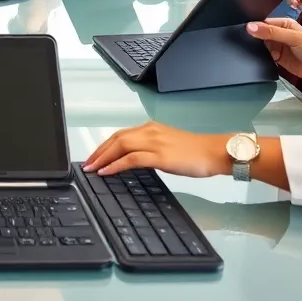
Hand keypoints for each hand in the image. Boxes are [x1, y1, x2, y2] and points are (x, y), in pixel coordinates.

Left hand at [83, 121, 226, 177]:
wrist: (214, 152)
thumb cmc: (195, 152)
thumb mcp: (168, 146)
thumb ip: (150, 149)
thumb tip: (133, 160)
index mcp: (151, 128)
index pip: (121, 135)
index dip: (104, 146)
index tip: (94, 156)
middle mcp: (150, 131)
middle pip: (116, 139)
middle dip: (99, 152)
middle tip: (86, 164)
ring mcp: (154, 142)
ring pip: (120, 146)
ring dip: (103, 158)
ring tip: (92, 169)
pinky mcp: (160, 156)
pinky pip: (131, 159)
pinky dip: (116, 165)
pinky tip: (106, 172)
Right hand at [245, 18, 301, 82]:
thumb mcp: (293, 38)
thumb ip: (272, 32)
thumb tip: (251, 26)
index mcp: (283, 24)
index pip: (263, 23)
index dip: (252, 27)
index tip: (241, 31)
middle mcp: (279, 34)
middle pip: (260, 35)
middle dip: (252, 39)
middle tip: (242, 43)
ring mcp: (278, 47)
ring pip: (260, 46)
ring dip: (255, 49)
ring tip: (249, 52)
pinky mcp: (278, 59)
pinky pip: (264, 57)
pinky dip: (260, 58)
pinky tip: (256, 59)